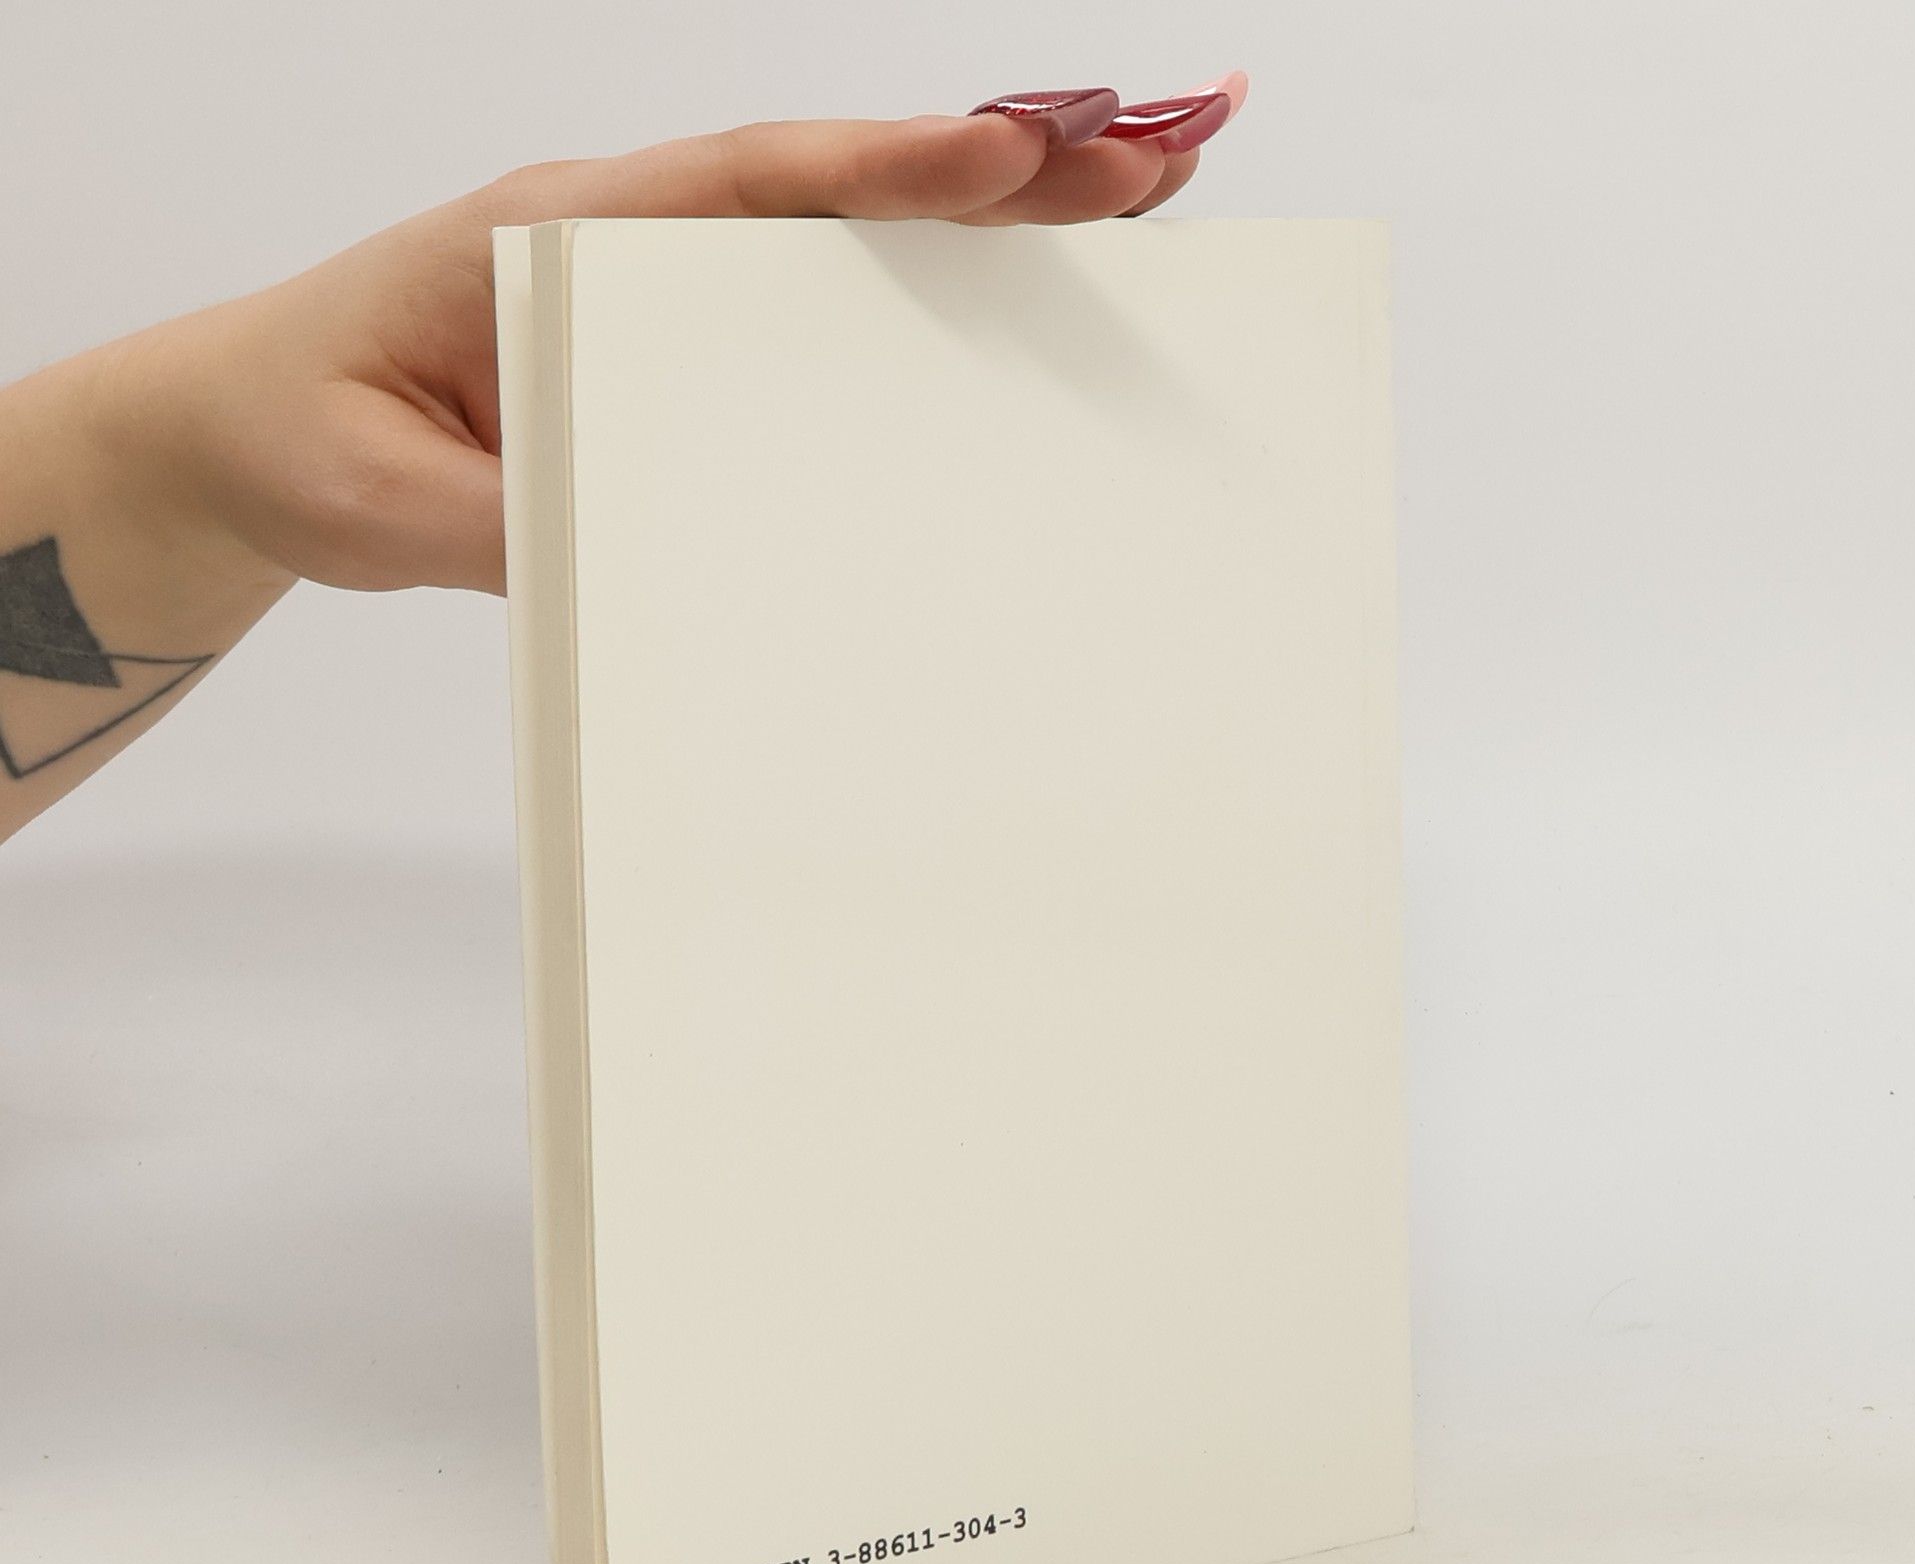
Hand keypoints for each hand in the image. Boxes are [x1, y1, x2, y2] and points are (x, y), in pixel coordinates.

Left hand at [96, 85, 1246, 600]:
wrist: (249, 439)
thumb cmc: (305, 438)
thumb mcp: (385, 497)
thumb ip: (505, 520)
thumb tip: (637, 547)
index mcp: (560, 237)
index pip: (752, 187)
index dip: (892, 171)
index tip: (1017, 157)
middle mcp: (631, 239)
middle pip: (841, 191)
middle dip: (1002, 170)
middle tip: (1156, 156)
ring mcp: (663, 288)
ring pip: (846, 238)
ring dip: (990, 219)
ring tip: (1136, 201)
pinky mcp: (677, 350)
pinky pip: (815, 308)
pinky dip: (922, 291)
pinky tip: (1014, 306)